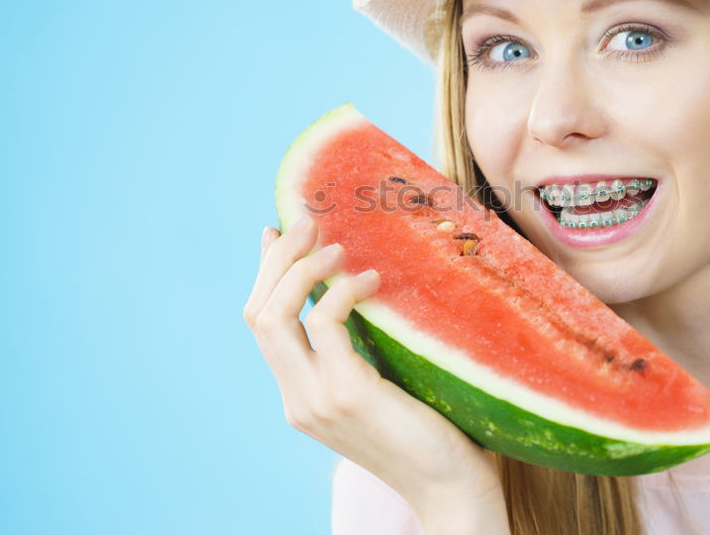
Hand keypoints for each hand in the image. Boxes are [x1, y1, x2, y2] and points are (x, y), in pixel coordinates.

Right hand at [243, 215, 506, 523]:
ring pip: (275, 314)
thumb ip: (357, 347)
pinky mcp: (345, 394)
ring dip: (302, 267)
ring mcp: (315, 400)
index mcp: (300, 396)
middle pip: (257, 314)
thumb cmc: (430, 431)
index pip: (261, 325)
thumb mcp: (380, 383)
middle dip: (277, 260)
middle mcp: (297, 399)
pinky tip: (372, 279)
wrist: (451, 488)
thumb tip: (351, 288)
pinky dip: (343, 289)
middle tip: (307, 221)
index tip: (279, 233)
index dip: (265, 274)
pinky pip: (324, 321)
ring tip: (337, 244)